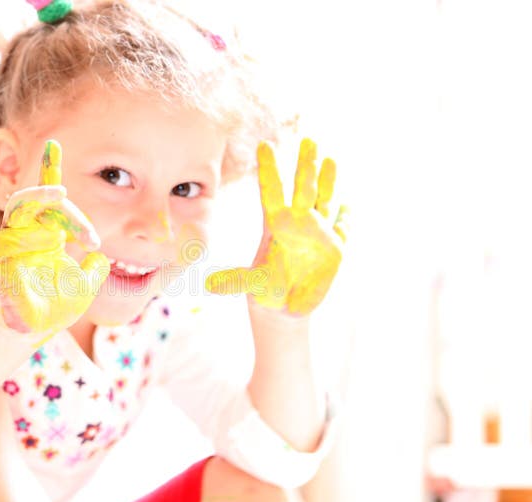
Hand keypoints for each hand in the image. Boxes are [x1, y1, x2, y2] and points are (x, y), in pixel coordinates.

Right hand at [0, 140, 109, 333]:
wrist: (37, 329)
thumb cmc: (57, 308)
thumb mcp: (85, 287)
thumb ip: (94, 270)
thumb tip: (100, 257)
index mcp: (47, 233)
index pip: (51, 200)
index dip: (50, 170)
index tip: (52, 145)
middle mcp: (28, 231)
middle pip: (44, 201)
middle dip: (65, 205)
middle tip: (86, 231)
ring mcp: (11, 239)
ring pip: (21, 204)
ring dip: (42, 196)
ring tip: (61, 202)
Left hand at [205, 138, 347, 315]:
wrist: (284, 306)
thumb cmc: (265, 291)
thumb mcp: (250, 285)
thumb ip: (234, 281)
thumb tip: (208, 286)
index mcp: (276, 225)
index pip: (272, 191)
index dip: (270, 170)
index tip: (265, 145)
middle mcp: (297, 223)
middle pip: (303, 188)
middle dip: (306, 166)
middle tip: (308, 140)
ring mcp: (317, 234)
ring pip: (324, 201)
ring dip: (328, 181)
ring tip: (329, 159)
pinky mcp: (333, 250)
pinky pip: (341, 229)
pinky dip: (345, 219)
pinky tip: (348, 206)